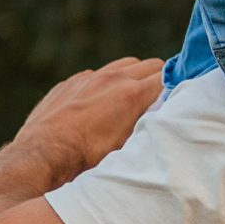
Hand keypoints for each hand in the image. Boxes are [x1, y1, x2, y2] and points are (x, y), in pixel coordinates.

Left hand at [4, 55, 164, 188]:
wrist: (42, 154)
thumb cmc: (86, 158)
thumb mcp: (126, 147)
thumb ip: (147, 126)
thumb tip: (163, 119)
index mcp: (132, 95)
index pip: (168, 77)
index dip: (177, 87)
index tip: (181, 97)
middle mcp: (113, 79)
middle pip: (150, 65)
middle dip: (159, 78)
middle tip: (162, 97)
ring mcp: (90, 77)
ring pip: (125, 65)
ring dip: (134, 76)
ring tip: (133, 97)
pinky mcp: (72, 82)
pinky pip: (98, 74)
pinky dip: (106, 82)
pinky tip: (102, 102)